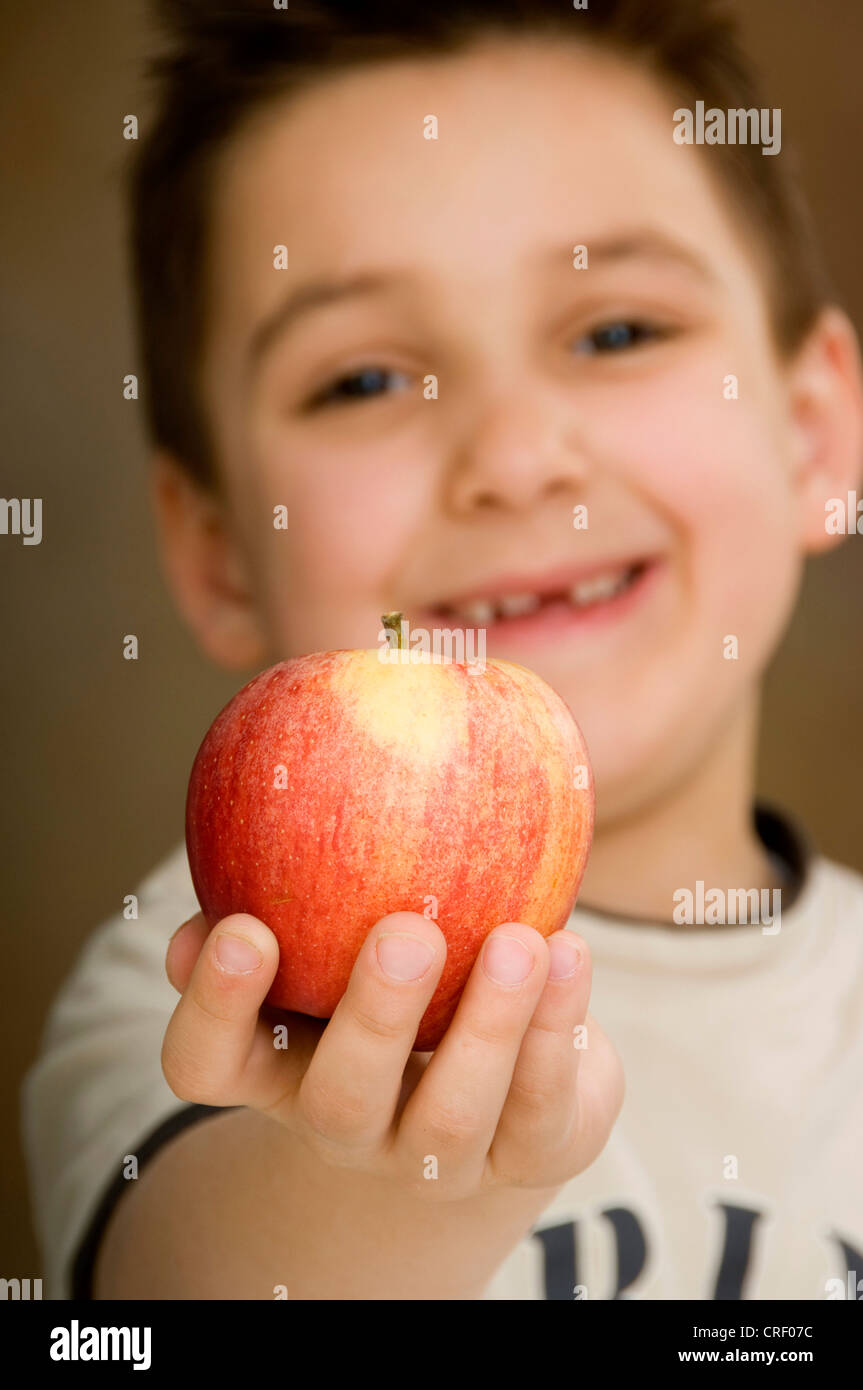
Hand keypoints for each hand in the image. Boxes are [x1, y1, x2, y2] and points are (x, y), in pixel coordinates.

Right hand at [163, 911, 623, 1198]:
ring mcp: (437, 1160)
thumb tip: (254, 814)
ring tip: (521, 942)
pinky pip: (542, 1105)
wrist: (504, 1076)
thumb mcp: (337, 935)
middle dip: (373, 1018)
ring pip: (451, 1116)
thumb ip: (295, 888)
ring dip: (488, 1025)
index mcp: (279, 1067)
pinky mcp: (528, 1155)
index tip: (247, 928)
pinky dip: (557, 1027)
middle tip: (408, 932)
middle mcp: (349, 1128)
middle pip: (338, 1101)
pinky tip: (570, 953)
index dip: (213, 1008)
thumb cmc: (401, 973)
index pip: (207, 1062)